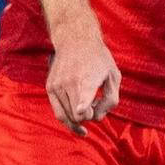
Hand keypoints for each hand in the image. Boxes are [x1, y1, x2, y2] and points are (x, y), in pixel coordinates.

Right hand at [46, 12, 119, 134]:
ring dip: (80, 117)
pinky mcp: (50, 88)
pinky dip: (69, 119)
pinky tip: (80, 124)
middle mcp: (70, 82)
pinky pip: (59, 114)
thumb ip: (111, 100)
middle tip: (97, 104)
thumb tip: (97, 118)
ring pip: (68, 118)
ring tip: (88, 104)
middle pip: (79, 116)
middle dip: (90, 117)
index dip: (83, 105)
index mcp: (88, 78)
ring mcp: (57, 86)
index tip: (81, 109)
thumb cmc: (98, 60)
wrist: (75, 40)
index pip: (83, 94)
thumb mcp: (114, 76)